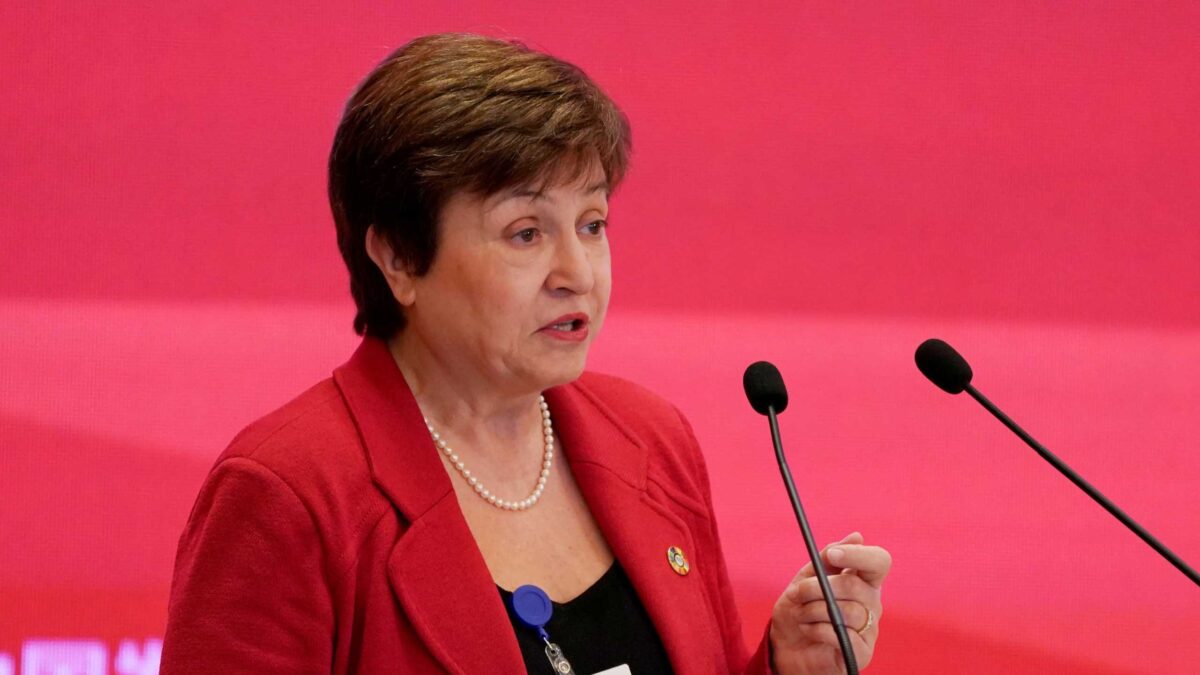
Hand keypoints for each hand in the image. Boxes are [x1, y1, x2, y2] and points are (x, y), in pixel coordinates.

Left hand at [768, 532, 890, 673]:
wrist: (784, 647)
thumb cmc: (798, 610)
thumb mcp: (806, 578)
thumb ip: (827, 558)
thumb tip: (857, 536)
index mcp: (862, 581)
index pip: (879, 562)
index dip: (859, 555)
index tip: (832, 555)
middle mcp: (871, 604)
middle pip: (855, 586)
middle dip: (817, 587)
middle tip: (797, 592)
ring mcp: (869, 630)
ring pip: (849, 611)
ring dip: (814, 610)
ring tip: (800, 614)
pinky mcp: (862, 653)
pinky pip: (844, 636)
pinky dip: (819, 630)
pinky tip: (807, 629)